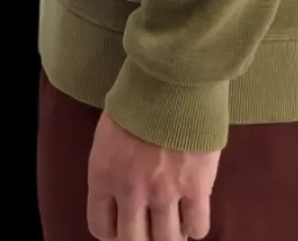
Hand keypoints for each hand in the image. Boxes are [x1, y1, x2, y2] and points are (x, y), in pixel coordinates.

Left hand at [86, 108, 222, 240]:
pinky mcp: (196, 186)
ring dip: (169, 236)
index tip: (123, 224)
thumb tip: (118, 195)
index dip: (113, 231)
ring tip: (174, 223)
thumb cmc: (139, 96)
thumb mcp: (108, 132)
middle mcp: (130, 190)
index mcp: (103, 174)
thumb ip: (111, 167)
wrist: (173, 74)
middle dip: (141, 239)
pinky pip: (197, 227)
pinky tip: (193, 212)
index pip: (100, 227)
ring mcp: (164, 191)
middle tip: (150, 228)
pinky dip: (195, 225)